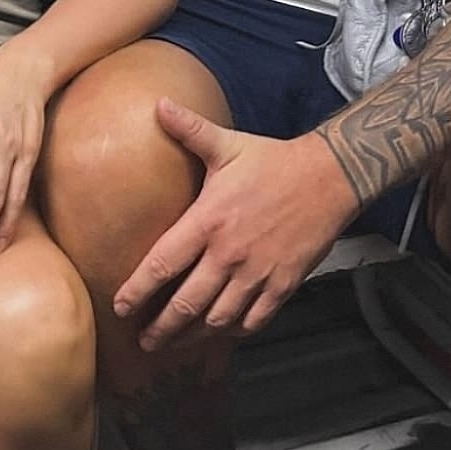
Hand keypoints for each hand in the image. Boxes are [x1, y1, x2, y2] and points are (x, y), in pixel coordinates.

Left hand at [113, 98, 357, 349]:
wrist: (329, 176)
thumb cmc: (273, 160)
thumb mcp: (227, 144)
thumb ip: (189, 129)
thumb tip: (157, 105)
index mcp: (209, 220)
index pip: (163, 264)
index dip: (138, 291)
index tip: (120, 308)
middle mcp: (229, 253)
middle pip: (186, 303)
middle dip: (161, 327)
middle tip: (144, 341)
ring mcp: (258, 272)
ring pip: (218, 318)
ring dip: (193, 336)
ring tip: (176, 344)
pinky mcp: (283, 284)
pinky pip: (254, 320)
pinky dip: (235, 331)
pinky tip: (222, 332)